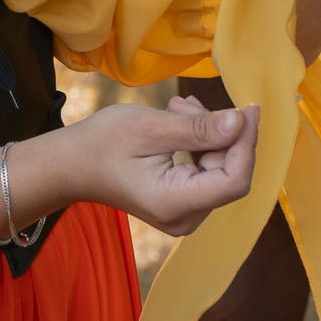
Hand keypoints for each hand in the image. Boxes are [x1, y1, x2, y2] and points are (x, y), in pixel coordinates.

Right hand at [64, 95, 260, 236]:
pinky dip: (199, 143)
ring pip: (218, 167)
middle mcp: (184, 218)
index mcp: (175, 203)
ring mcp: (183, 213)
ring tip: (175, 108)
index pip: (234, 181)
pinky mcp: (181, 203)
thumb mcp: (151, 128)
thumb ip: (198, 129)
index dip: (247, 144)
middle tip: (186, 102)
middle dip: (220, 133)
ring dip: (207, 133)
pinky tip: (179, 120)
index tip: (248, 109)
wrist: (72, 165)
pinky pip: (205, 170)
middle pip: (228, 173)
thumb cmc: (103, 144)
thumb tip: (240, 122)